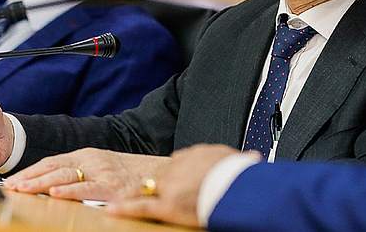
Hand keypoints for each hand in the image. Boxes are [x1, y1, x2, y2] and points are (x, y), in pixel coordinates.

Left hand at [3, 148, 169, 200]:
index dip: (30, 171)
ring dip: (41, 184)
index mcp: (88, 155)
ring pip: (66, 176)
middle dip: (30, 177)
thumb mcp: (104, 168)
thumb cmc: (133, 175)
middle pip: (54, 167)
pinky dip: (71, 191)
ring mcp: (103, 173)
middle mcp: (93, 160)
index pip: (52, 161)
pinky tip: (56, 194)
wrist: (164, 174)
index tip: (11, 181)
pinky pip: (89, 190)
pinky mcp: (114, 188)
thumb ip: (81, 173)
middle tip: (10, 187)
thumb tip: (53, 184)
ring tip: (23, 190)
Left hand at [107, 144, 242, 227]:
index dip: (178, 171)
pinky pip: (142, 206)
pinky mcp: (167, 205)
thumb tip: (253, 157)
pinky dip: (125, 208)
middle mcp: (179, 167)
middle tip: (148, 189)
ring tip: (118, 199)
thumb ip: (240, 159)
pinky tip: (112, 210)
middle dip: (157, 183)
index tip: (179, 177)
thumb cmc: (242, 173)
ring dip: (136, 194)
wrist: (237, 185)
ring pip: (148, 188)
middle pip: (161, 175)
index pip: (179, 161)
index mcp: (195, 155)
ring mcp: (171, 186)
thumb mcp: (240, 159)